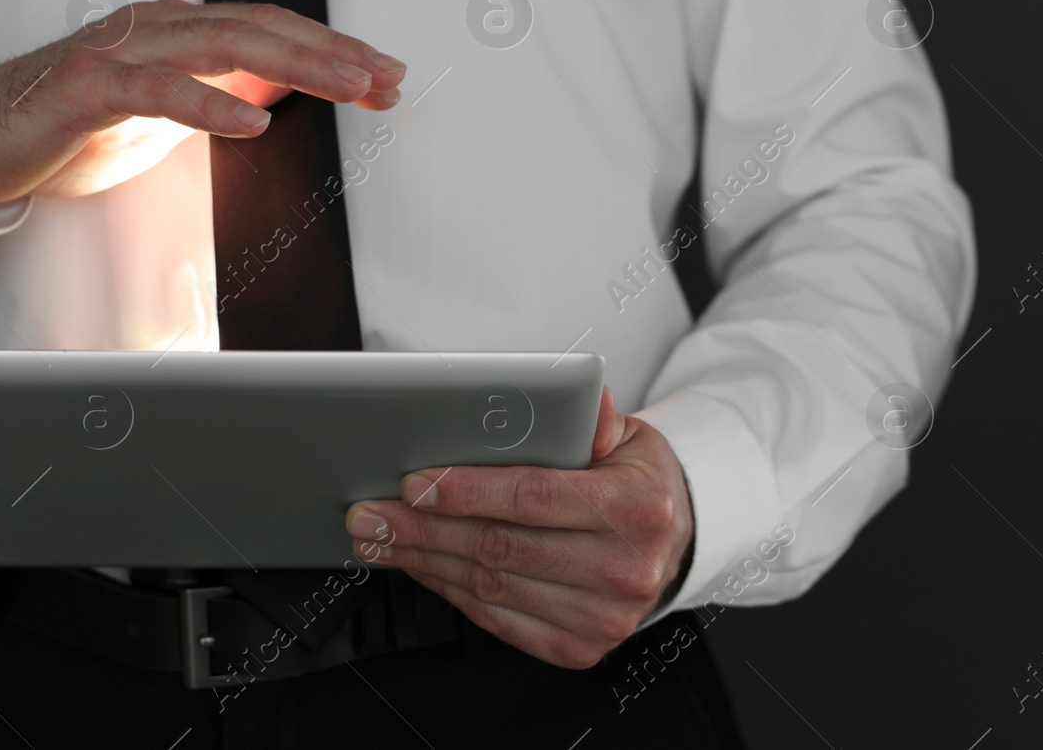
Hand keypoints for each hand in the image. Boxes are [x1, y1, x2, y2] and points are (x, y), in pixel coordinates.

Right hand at [0, 0, 405, 199]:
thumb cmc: (66, 125)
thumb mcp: (160, 114)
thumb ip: (213, 94)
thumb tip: (276, 93)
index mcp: (175, 31)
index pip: (269, 31)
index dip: (330, 49)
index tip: (384, 76)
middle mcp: (154, 28)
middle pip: (259, 28)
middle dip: (330, 52)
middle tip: (385, 79)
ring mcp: (119, 52)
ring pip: (220, 45)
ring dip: (293, 65)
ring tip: (345, 86)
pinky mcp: (87, 88)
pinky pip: (156, 91)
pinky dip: (208, 104)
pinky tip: (251, 125)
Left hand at [343, 387, 694, 668]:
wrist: (673, 542)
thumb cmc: (637, 482)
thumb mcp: (628, 437)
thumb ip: (592, 417)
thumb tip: (577, 394)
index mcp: (636, 508)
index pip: (533, 497)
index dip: (466, 490)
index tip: (412, 481)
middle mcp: (624, 569)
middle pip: (500, 547)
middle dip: (422, 528)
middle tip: (369, 512)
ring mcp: (602, 618)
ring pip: (490, 586)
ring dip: (423, 560)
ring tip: (379, 537)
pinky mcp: (578, 647)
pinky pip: (497, 619)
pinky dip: (448, 590)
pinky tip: (418, 564)